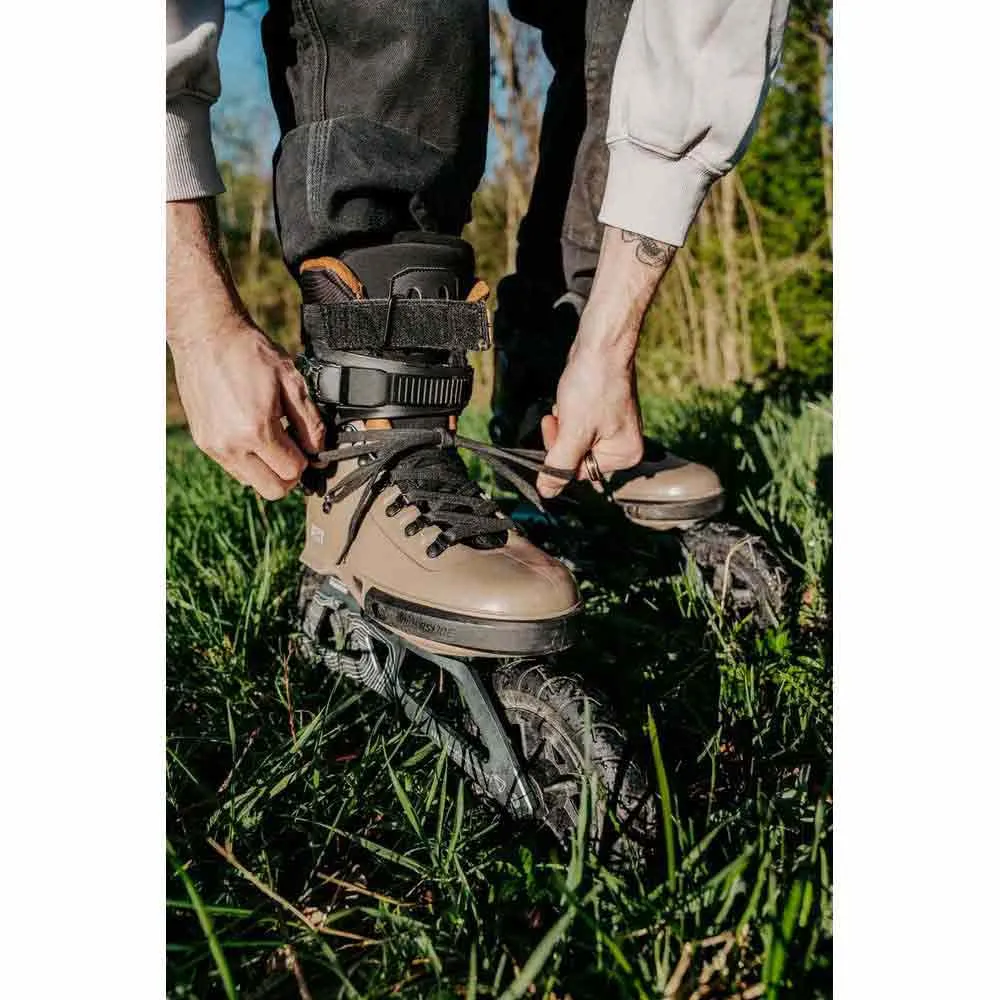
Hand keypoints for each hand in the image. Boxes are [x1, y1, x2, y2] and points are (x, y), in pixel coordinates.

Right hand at [170, 314, 324, 499]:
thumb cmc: (250, 353)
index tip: (307, 445)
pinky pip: (233, 468)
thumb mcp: (292, 382)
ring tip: (272, 438)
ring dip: (267, 469)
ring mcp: (213, 446)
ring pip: (251, 482)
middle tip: (294, 451)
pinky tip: (253, 434)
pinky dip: (248, 459)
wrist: (206, 335)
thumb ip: (309, 422)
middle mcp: (231, 445)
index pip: (292, 472)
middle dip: (289, 475)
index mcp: (256, 430)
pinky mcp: (203, 441)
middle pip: (272, 490)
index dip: (306, 461)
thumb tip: (318, 450)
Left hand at [535, 338, 643, 498]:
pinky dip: (568, 414)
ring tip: (568, 403)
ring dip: (563, 425)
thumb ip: (558, 466)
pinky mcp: (603, 412)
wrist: (601, 344)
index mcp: (625, 455)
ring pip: (574, 440)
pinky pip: (577, 424)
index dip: (561, 455)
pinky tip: (571, 398)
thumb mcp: (573, 432)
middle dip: (562, 437)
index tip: (555, 432)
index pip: (580, 473)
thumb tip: (547, 492)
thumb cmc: (594, 384)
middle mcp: (623, 445)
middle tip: (560, 417)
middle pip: (577, 457)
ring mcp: (614, 428)